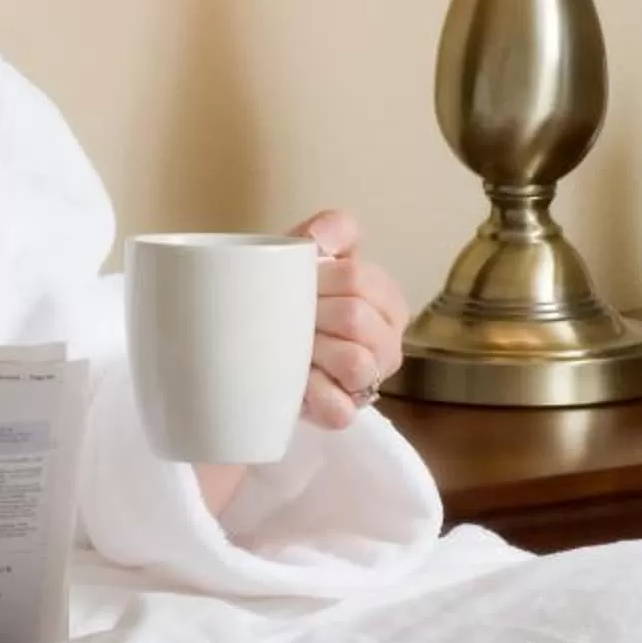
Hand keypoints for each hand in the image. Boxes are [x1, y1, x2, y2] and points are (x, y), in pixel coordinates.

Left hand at [291, 208, 410, 426]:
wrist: (252, 334)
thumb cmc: (291, 292)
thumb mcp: (309, 251)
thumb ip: (332, 228)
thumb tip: (323, 240)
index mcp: (388, 300)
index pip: (358, 278)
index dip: (318, 278)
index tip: (294, 282)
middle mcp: (388, 342)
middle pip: (355, 318)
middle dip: (313, 313)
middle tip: (286, 315)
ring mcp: (370, 382)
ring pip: (355, 362)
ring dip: (313, 350)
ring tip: (291, 345)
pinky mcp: (344, 414)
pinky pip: (338, 408)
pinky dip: (312, 393)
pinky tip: (297, 380)